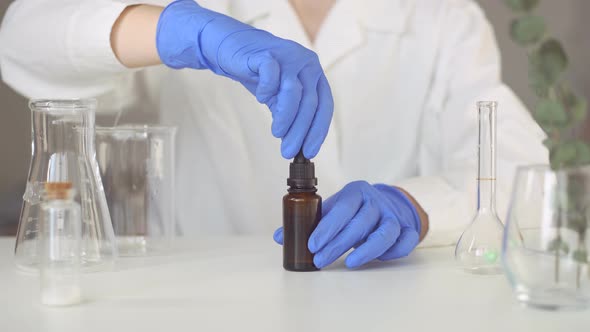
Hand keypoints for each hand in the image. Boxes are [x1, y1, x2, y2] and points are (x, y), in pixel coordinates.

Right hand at [156, 0, 332, 158]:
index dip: (318, 131)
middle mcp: (307, 64)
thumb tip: (296, 147)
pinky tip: (262, 100)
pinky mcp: (267, 53)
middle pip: (310, 103)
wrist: (232, 48)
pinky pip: (272, 75)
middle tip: (288, 152)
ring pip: (294, 92)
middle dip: (300, 131)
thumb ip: (290, 116)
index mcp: (314, 75)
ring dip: (286, 117)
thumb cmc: (259, 74)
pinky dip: (268, 91)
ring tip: (277, 133)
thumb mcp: (279, 98)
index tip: (308, 152)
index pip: (324, 106)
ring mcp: (288, 56)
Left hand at [274, 181, 421, 268]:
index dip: (327, 227)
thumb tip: (280, 236)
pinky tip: (378, 259)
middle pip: (359, 223)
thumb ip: (309, 221)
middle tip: (320, 259)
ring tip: (349, 263)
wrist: (387, 204)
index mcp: (356, 192)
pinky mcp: (407, 229)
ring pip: (384, 233)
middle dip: (338, 243)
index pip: (342, 209)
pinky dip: (393, 251)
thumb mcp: (333, 209)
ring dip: (367, 250)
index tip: (312, 244)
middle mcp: (376, 201)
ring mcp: (394, 215)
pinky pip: (405, 241)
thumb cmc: (354, 210)